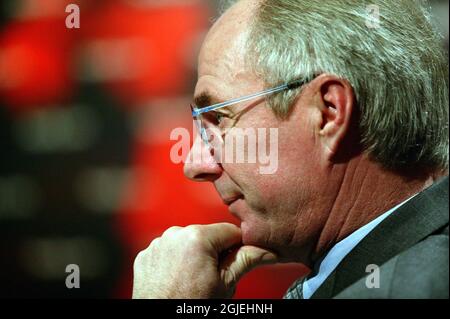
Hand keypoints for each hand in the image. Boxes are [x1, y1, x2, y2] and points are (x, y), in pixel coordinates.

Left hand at [132, 223, 277, 298]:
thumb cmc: (191, 307)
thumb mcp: (226, 285)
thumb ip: (247, 260)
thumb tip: (268, 251)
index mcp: (197, 237)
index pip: (230, 231)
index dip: (238, 247)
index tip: (237, 261)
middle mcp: (175, 235)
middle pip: (207, 236)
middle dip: (214, 253)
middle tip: (214, 278)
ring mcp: (157, 245)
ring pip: (187, 243)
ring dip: (194, 256)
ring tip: (193, 280)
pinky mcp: (146, 256)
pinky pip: (168, 252)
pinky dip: (175, 262)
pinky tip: (178, 279)